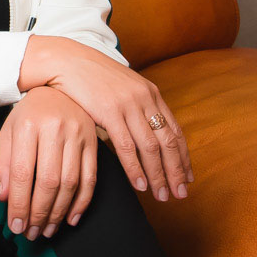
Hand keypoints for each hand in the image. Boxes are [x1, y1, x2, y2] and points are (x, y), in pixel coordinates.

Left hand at [0, 85, 97, 240]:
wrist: (57, 86)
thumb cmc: (28, 115)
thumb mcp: (8, 133)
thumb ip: (2, 164)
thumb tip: (4, 197)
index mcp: (28, 125)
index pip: (22, 172)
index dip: (18, 203)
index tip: (15, 226)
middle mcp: (55, 128)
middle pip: (48, 181)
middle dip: (39, 213)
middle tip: (32, 233)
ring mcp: (78, 134)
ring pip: (71, 183)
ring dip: (59, 212)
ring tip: (48, 230)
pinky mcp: (94, 141)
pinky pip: (91, 178)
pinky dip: (82, 203)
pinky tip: (70, 219)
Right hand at [18, 35, 193, 202]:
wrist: (68, 61)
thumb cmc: (93, 78)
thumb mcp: (124, 89)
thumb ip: (138, 107)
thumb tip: (147, 130)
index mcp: (152, 94)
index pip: (175, 131)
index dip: (183, 157)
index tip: (187, 177)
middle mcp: (145, 99)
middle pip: (168, 142)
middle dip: (176, 171)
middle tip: (180, 194)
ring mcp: (129, 105)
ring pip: (151, 147)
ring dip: (159, 175)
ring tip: (162, 196)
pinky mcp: (110, 112)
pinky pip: (127, 147)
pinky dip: (136, 168)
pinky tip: (141, 185)